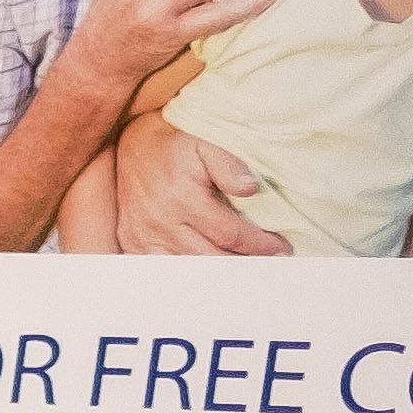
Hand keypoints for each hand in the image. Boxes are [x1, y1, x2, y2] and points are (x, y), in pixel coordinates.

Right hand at [99, 109, 286, 256]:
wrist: (133, 142)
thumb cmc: (176, 143)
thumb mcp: (207, 144)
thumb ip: (230, 166)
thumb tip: (250, 190)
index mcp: (183, 199)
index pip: (230, 234)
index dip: (260, 245)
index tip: (281, 249)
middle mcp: (161, 222)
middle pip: (210, 257)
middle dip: (244, 262)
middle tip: (270, 262)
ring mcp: (142, 235)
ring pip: (186, 267)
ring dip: (217, 270)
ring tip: (242, 265)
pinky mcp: (131, 240)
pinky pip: (161, 266)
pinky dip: (185, 271)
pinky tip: (206, 266)